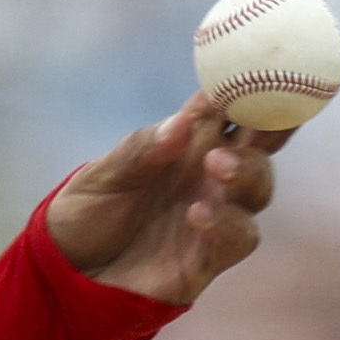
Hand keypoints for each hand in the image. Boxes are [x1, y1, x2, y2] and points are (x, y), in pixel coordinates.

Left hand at [46, 100, 281, 307]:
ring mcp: (214, 213)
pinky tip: (197, 214)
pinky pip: (239, 237)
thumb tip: (182, 125)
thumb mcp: (103, 176)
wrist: (65, 276)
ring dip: (248, 170)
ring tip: (216, 164)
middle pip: (261, 141)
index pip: (229, 102)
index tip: (260, 64)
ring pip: (259, 185)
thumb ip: (140, 151)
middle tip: (263, 113)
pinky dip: (227, 223)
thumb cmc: (86, 214)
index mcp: (186, 141)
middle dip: (274, 121)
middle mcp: (208, 173)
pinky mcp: (208, 258)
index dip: (249, 82)